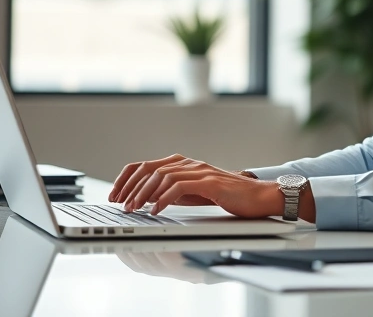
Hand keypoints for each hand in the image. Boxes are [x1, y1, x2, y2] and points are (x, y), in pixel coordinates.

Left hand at [108, 154, 283, 216]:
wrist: (258, 196)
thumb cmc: (227, 196)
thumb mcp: (193, 194)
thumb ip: (172, 192)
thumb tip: (146, 199)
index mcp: (183, 164)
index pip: (145, 165)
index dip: (126, 178)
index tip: (114, 194)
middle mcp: (189, 163)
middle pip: (149, 169)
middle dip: (130, 187)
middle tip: (120, 204)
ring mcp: (199, 170)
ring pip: (161, 176)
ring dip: (143, 194)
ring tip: (134, 208)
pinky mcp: (209, 181)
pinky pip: (179, 186)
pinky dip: (164, 198)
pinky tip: (156, 210)